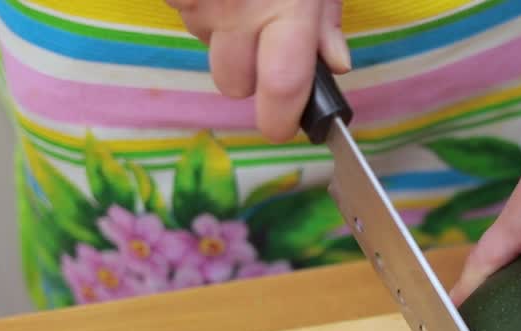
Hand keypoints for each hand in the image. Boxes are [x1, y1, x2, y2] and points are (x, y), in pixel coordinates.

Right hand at [168, 0, 350, 141]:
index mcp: (286, 7)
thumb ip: (326, 19)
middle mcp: (239, 9)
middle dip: (247, 73)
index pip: (283, 86)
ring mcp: (200, 2)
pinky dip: (199, 6)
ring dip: (221, 34)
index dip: (280, 118)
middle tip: (261, 37)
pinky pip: (183, 15)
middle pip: (233, 83)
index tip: (281, 127)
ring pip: (206, 47)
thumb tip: (336, 65)